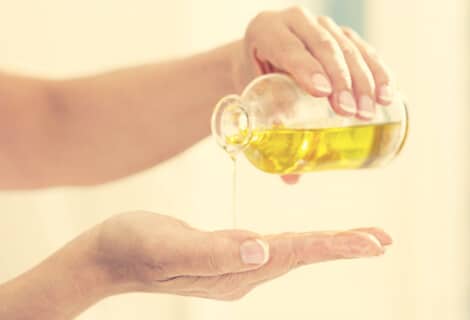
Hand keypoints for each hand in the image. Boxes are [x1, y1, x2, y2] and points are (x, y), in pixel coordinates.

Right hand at [93, 211, 391, 300]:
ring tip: (358, 240)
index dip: (333, 246)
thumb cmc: (132, 246)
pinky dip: (298, 243)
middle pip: (300, 257)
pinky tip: (305, 241)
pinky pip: (272, 249)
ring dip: (325, 245)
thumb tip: (261, 250)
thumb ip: (214, 252)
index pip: (293, 255)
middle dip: (342, 247)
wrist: (108, 256)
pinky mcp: (224, 256)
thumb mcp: (168, 247)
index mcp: (232, 271)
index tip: (373, 243)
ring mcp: (233, 267)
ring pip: (289, 254)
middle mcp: (240, 273)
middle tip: (382, 240)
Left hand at [234, 7, 393, 184]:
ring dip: (364, 79)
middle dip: (342, 80)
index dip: (306, 68)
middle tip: (351, 113)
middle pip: (323, 47)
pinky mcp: (341, 34)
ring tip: (371, 111)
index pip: (288, 48)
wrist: (261, 58)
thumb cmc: (255, 82)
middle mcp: (294, 21)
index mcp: (265, 31)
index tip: (323, 94)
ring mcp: (321, 25)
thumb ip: (267, 133)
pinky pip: (364, 49)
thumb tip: (290, 178)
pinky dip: (378, 71)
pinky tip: (388, 92)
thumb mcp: (253, 99)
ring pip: (348, 47)